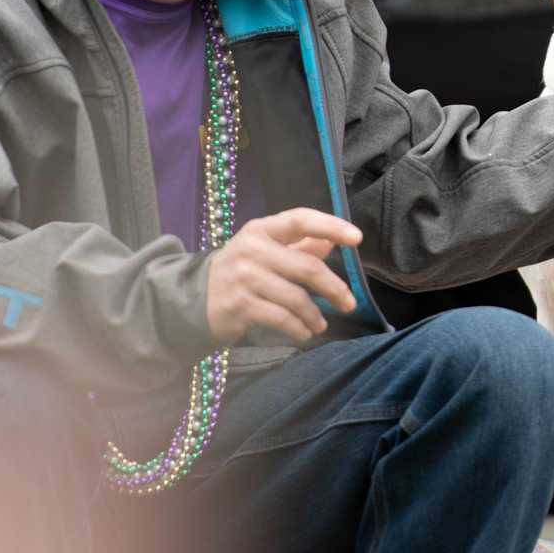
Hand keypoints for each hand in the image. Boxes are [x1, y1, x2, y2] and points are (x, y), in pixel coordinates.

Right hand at [204, 208, 361, 344]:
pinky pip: (281, 318)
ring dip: (315, 315)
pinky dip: (299, 328)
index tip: (357, 238)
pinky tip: (305, 332)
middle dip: (334, 288)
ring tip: (321, 324)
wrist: (196, 297)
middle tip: (349, 303)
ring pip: (296, 298)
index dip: (331, 226)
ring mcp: (244, 277)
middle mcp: (251, 249)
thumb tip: (331, 241)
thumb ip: (299, 246)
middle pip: (306, 267)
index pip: (300, 220)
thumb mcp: (266, 251)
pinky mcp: (239, 304)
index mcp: (262, 229)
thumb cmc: (242, 271)